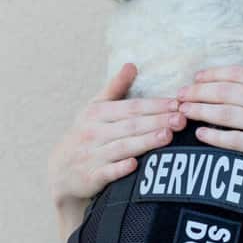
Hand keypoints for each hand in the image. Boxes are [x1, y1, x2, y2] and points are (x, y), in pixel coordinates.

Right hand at [47, 62, 186, 218]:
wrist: (61, 171)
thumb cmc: (85, 135)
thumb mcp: (94, 109)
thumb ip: (114, 88)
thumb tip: (132, 65)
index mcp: (97, 113)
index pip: (131, 107)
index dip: (154, 105)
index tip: (177, 103)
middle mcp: (94, 132)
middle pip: (130, 126)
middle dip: (157, 121)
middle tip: (181, 119)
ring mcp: (91, 155)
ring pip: (122, 147)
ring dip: (145, 141)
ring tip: (168, 136)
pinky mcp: (90, 177)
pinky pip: (106, 172)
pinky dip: (119, 169)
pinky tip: (134, 164)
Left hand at [176, 38, 242, 186]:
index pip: (238, 74)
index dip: (213, 74)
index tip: (196, 77)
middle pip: (226, 91)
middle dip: (198, 91)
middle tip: (179, 94)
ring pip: (226, 113)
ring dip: (200, 110)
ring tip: (182, 111)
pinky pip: (236, 140)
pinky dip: (215, 136)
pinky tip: (200, 134)